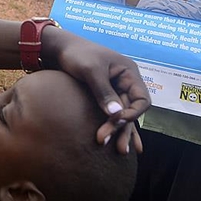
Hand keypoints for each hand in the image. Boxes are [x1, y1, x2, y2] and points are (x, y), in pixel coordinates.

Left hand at [44, 29, 149, 153]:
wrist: (59, 49)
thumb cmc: (76, 54)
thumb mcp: (90, 70)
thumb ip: (103, 91)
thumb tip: (116, 114)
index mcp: (129, 73)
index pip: (142, 100)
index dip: (132, 114)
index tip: (115, 121)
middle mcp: (126, 83)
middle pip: (131, 111)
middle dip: (121, 128)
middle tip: (108, 144)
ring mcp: (115, 90)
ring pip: (122, 116)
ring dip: (119, 132)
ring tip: (119, 152)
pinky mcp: (103, 97)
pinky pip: (113, 115)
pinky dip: (115, 128)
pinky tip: (118, 144)